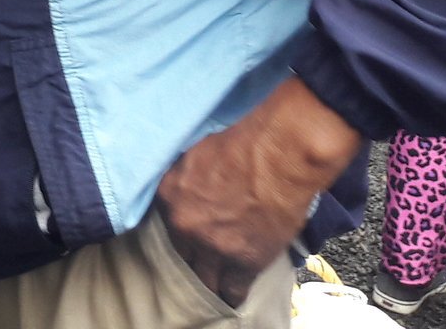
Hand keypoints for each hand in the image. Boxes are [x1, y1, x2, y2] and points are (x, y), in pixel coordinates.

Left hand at [153, 78, 362, 306]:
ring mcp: (211, 247)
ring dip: (209, 284)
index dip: (181, 236)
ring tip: (213, 291)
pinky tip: (232, 300)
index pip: (166, 227)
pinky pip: (233, 290)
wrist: (279, 156)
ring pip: (204, 279)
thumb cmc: (243, 145)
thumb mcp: (195, 155)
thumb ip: (184, 180)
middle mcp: (183, 225)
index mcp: (168, 197)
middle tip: (200, 268)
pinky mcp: (243, 262)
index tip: (189, 243)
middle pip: (181, 256)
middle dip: (192, 262)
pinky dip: (232, 296)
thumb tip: (186, 192)